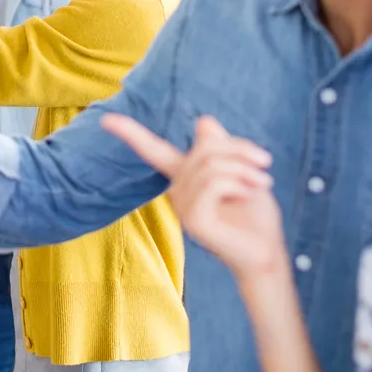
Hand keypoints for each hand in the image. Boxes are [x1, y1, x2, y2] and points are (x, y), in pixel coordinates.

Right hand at [101, 113, 286, 280]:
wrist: (266, 253)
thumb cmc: (254, 214)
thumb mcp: (242, 171)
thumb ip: (222, 147)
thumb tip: (202, 120)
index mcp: (184, 178)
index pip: (152, 151)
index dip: (129, 133)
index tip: (105, 119)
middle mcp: (176, 191)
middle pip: (202, 148)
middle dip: (238, 149)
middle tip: (265, 163)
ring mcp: (182, 207)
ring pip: (209, 164)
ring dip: (244, 167)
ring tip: (263, 181)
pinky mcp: (193, 220)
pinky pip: (213, 183)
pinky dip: (239, 182)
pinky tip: (250, 192)